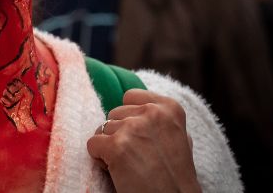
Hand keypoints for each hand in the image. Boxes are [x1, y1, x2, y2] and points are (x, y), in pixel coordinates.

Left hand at [86, 89, 200, 192]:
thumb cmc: (176, 176)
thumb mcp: (180, 138)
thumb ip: (160, 120)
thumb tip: (141, 107)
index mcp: (170, 108)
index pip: (130, 97)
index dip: (129, 117)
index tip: (140, 137)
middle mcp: (152, 113)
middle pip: (114, 113)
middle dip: (119, 134)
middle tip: (137, 156)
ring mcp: (133, 128)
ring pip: (102, 128)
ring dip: (110, 147)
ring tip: (130, 165)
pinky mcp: (116, 146)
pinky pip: (92, 144)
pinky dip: (99, 159)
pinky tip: (118, 171)